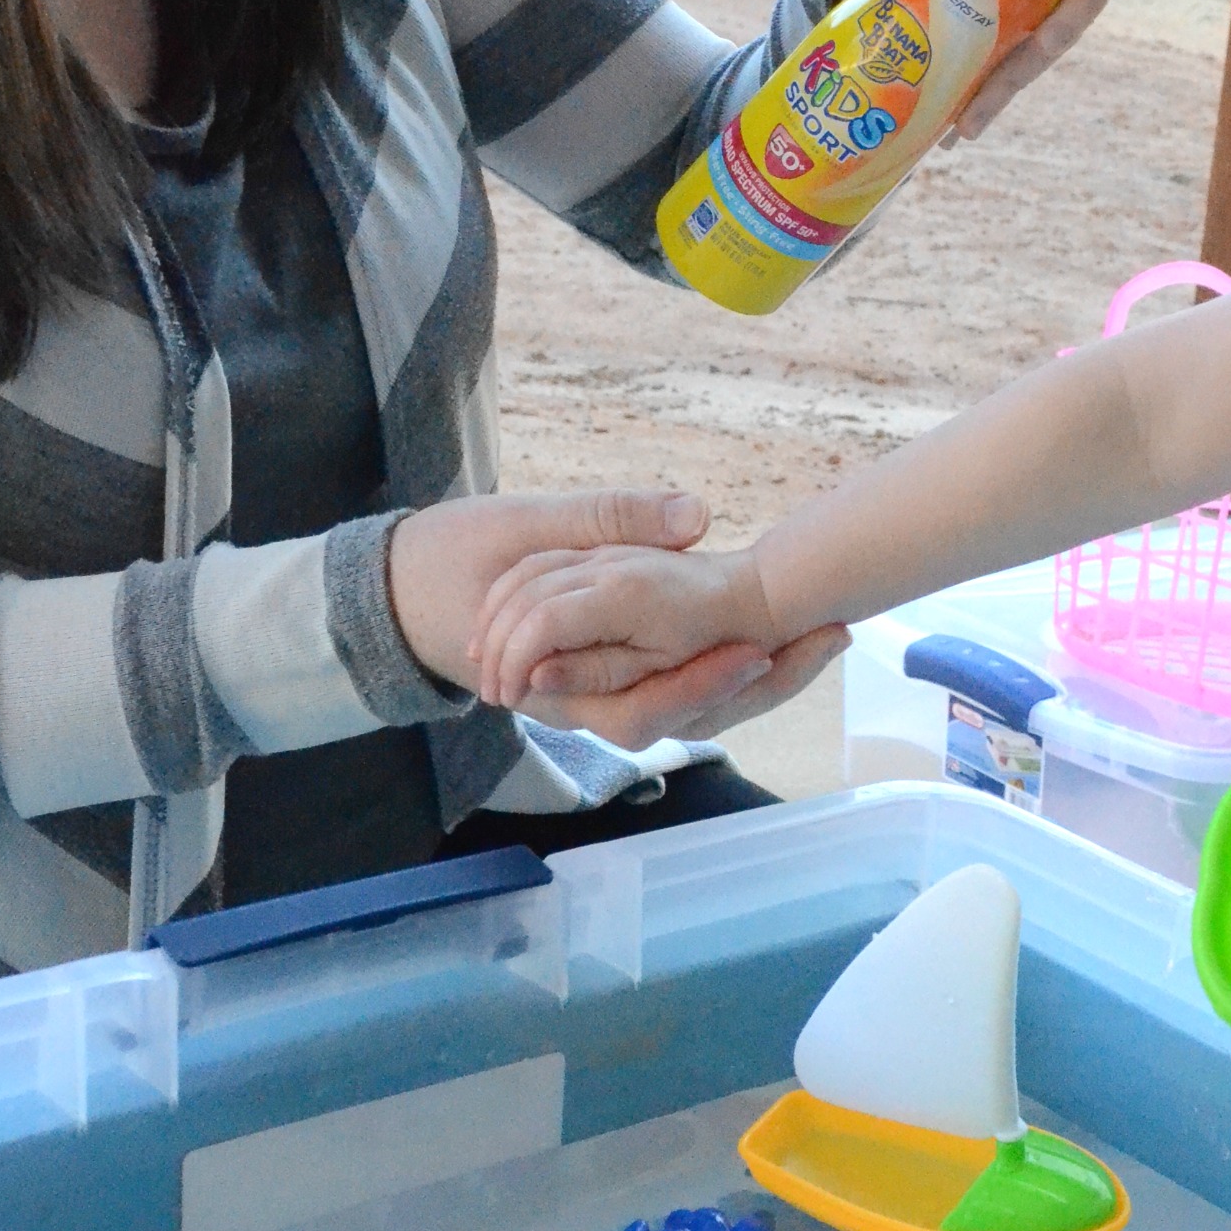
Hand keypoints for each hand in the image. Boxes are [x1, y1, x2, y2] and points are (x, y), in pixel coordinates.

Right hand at [389, 490, 803, 753]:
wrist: (393, 593)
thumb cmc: (447, 561)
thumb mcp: (521, 525)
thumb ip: (608, 520)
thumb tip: (696, 516)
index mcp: (557, 681)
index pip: (652, 707)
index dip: (712, 681)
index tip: (767, 647)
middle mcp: (581, 701)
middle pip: (691, 714)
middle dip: (767, 681)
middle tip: (837, 636)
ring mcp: (594, 690)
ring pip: (690, 701)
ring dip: (761, 674)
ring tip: (830, 632)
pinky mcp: (605, 671)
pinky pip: (673, 679)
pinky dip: (726, 656)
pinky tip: (780, 629)